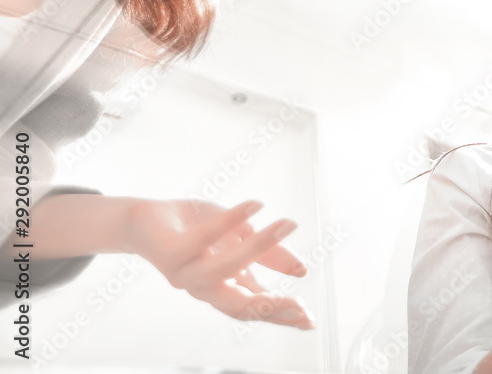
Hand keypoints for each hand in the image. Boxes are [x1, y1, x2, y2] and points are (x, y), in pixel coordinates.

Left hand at [124, 199, 314, 328]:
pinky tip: (255, 205)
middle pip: (240, 307)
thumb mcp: (241, 239)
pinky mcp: (171, 252)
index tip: (311, 321)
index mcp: (225, 287)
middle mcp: (205, 287)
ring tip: (285, 225)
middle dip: (271, 308)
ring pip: (223, 269)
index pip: (257, 308)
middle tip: (300, 305)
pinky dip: (231, 219)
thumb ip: (268, 255)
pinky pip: (203, 237)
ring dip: (257, 248)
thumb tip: (302, 271)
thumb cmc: (195, 233)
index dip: (282, 317)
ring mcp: (186, 273)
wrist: (145, 222)